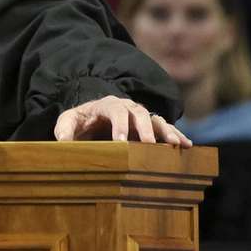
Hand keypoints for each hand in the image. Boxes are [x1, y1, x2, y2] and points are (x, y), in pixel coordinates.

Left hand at [53, 95, 192, 145]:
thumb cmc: (81, 121)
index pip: (116, 110)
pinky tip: (187, 146)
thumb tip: (63, 142)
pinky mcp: (149, 126)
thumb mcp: (69, 121)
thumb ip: (64, 128)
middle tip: (150, 145)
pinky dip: (176, 135)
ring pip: (156, 120)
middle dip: (145, 128)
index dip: (119, 125)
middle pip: (139, 113)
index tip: (120, 142)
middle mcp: (127, 106)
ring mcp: (140, 115)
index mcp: (107, 104)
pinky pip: (165, 128)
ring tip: (177, 145)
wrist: (93, 118)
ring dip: (167, 131)